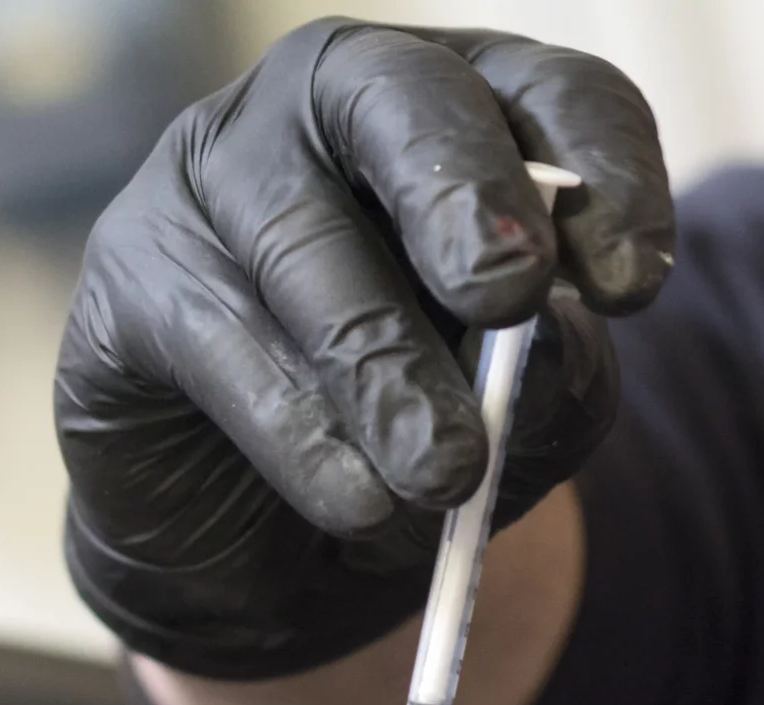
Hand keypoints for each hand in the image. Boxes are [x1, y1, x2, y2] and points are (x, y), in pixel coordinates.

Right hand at [58, 20, 672, 679]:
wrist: (258, 551)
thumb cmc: (403, 443)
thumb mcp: (521, 426)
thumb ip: (554, 381)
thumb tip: (546, 341)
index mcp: (462, 112)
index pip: (551, 95)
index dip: (603, 173)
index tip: (634, 287)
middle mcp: (328, 105)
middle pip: (403, 103)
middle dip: (463, 198)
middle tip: (505, 297)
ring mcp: (212, 175)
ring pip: (304, 244)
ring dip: (382, 367)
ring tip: (442, 474)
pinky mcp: (129, 273)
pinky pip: (218, 339)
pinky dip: (298, 432)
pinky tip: (355, 502)